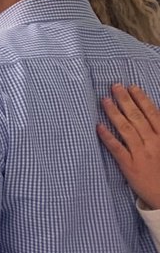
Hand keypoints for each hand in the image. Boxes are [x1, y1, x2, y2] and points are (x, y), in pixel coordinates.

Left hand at [98, 84, 159, 209]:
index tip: (131, 87)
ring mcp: (141, 154)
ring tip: (104, 100)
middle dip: (125, 100)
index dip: (141, 99)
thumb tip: (152, 115)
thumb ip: (158, 131)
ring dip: (114, 113)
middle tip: (114, 86)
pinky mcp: (129, 166)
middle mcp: (153, 142)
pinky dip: (107, 137)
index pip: (152, 113)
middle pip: (137, 117)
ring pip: (126, 129)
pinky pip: (116, 148)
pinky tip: (98, 126)